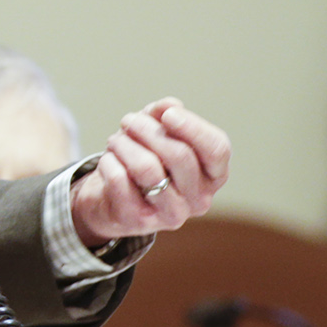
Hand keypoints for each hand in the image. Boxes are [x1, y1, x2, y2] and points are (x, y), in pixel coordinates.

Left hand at [71, 98, 229, 244]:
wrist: (112, 199)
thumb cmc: (143, 159)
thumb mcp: (156, 132)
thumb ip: (164, 115)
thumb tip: (170, 105)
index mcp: (213, 176)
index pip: (217, 149)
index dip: (193, 127)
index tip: (167, 115)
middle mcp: (199, 200)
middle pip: (180, 156)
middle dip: (147, 129)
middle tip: (128, 120)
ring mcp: (171, 215)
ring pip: (148, 169)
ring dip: (125, 144)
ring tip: (115, 139)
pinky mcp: (139, 221)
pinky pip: (120, 180)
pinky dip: (109, 162)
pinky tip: (108, 159)